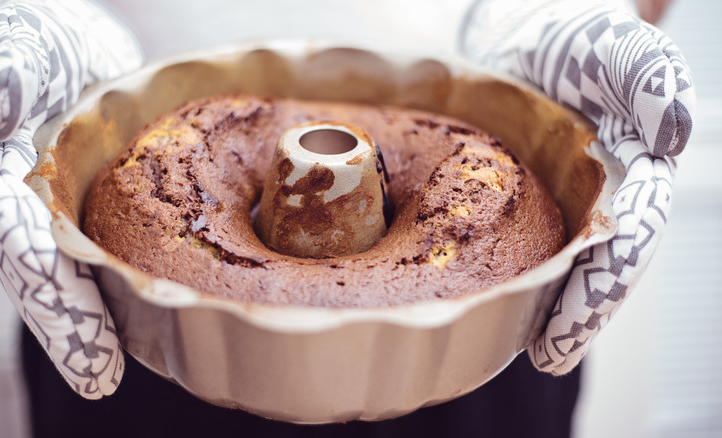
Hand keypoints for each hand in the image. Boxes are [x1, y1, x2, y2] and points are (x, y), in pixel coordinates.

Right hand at [0, 0, 142, 397]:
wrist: (55, 25)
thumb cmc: (25, 38)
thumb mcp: (11, 57)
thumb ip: (3, 86)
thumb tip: (3, 115)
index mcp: (10, 186)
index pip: (30, 259)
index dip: (59, 313)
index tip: (89, 363)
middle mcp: (42, 204)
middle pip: (60, 277)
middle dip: (81, 329)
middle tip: (102, 377)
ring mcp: (76, 201)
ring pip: (92, 264)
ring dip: (115, 308)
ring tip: (144, 351)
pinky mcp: (110, 190)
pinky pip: (125, 234)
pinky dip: (145, 265)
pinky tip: (178, 289)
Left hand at [458, 0, 694, 373]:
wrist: (526, 32)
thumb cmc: (580, 40)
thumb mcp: (620, 50)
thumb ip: (652, 80)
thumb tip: (675, 132)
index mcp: (627, 178)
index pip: (623, 244)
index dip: (601, 292)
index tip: (572, 332)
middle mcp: (593, 198)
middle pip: (589, 266)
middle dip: (573, 314)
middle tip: (548, 354)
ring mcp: (553, 200)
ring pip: (552, 260)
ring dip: (538, 304)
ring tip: (515, 343)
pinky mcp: (510, 194)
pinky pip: (507, 235)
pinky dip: (499, 267)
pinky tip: (478, 294)